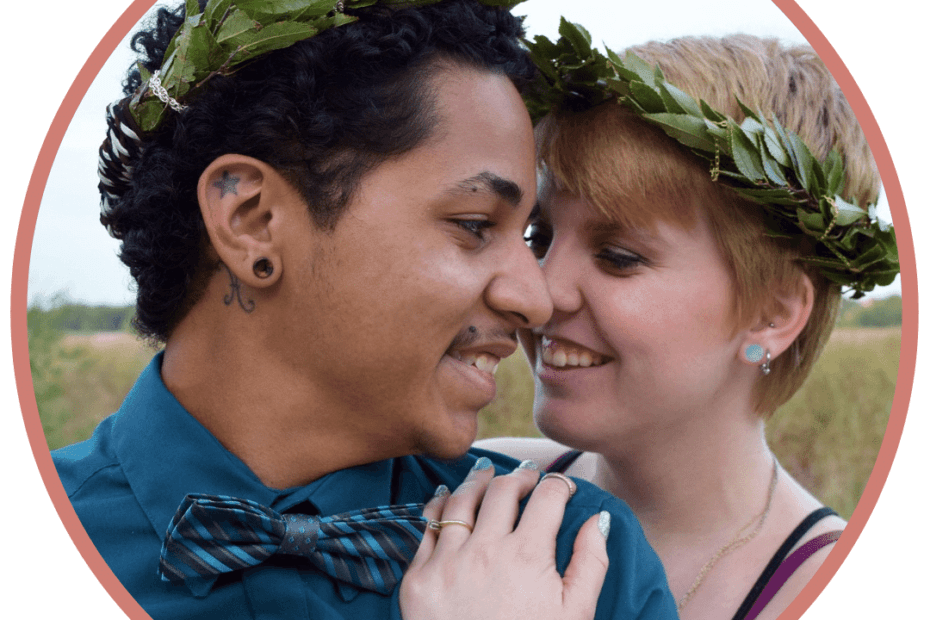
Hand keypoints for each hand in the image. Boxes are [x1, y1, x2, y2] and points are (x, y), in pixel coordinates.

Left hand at [400, 458, 609, 619]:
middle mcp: (485, 551)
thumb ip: (590, 563)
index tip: (562, 486)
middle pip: (504, 491)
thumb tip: (598, 518)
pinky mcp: (418, 579)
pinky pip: (426, 528)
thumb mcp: (576, 614)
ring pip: (461, 501)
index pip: (547, 498)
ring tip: (488, 474)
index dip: (558, 485)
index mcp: (528, 557)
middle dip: (521, 478)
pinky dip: (439, 506)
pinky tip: (448, 499)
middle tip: (528, 477)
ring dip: (478, 481)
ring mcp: (446, 563)